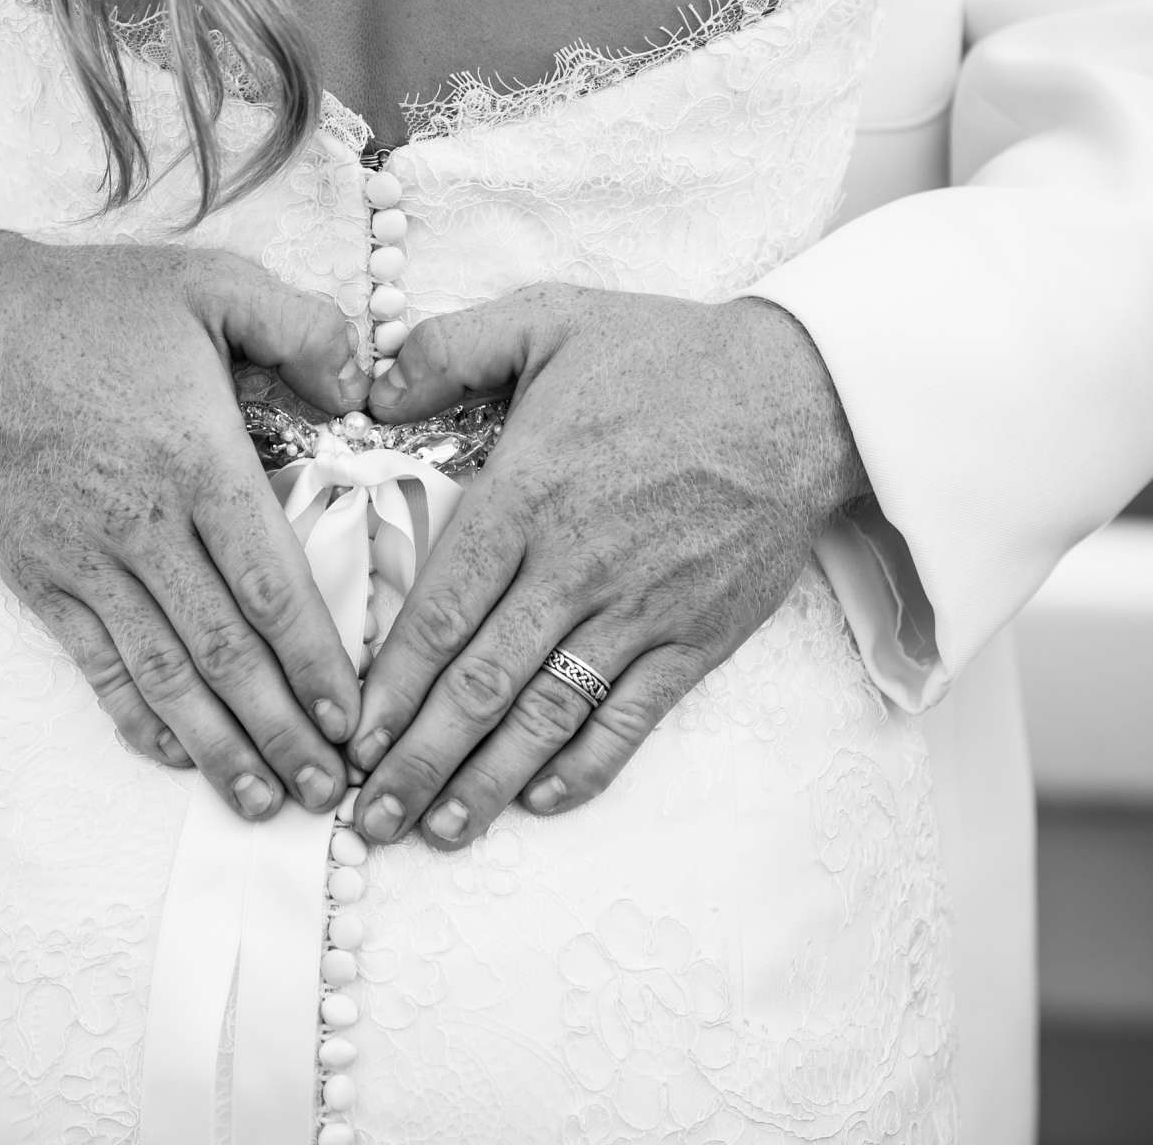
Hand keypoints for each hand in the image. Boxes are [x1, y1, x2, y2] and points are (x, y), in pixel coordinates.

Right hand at [0, 231, 368, 819]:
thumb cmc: (97, 306)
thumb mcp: (215, 282)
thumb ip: (305, 329)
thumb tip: (365, 392)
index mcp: (197, 458)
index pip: (271, 582)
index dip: (316, 659)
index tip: (356, 716)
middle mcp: (143, 523)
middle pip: (225, 649)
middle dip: (281, 729)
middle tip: (330, 790)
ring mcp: (85, 559)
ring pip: (162, 673)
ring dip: (217, 746)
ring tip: (264, 801)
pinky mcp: (40, 577)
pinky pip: (96, 664)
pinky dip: (138, 718)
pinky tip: (181, 757)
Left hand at [344, 284, 867, 847]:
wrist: (801, 393)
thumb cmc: (667, 356)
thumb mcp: (548, 318)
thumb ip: (446, 348)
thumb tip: (367, 390)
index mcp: (529, 493)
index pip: (443, 610)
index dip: (392, 685)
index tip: (352, 736)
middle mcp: (578, 565)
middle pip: (482, 684)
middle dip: (419, 760)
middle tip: (370, 819)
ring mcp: (641, 610)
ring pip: (547, 716)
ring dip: (487, 782)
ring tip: (438, 833)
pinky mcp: (697, 639)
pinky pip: (631, 719)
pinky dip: (583, 767)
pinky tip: (537, 802)